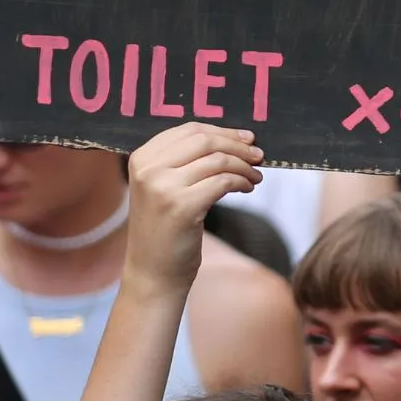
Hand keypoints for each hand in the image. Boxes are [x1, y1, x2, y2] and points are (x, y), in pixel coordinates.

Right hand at [124, 124, 262, 293]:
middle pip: (205, 140)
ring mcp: (163, 187)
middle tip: (258, 155)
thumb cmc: (164, 228)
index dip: (223, 131)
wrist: (153, 271)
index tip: (246, 138)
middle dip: (238, 146)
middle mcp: (148, 169)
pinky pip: (224, 181)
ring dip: (245, 167)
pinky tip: (247, 188)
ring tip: (255, 177)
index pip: (189, 129)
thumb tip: (233, 137)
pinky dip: (242, 182)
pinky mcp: (182, 206)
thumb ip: (183, 160)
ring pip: (218, 160)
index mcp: (141, 158)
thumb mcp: (163, 187)